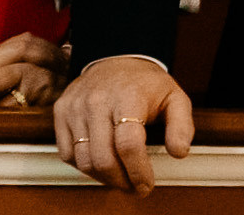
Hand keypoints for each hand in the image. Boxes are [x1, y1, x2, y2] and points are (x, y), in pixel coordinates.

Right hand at [53, 55, 190, 194]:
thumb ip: (182, 125)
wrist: (117, 57)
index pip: (129, 144)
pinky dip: (85, 166)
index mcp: (129, 96)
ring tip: (120, 176)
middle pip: (104, 158)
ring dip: (104, 178)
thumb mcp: (174, 98)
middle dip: (121, 181)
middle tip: (134, 186)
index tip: (146, 185)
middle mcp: (98, 100)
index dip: (138, 172)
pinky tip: (102, 161)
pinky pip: (68, 153)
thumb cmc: (146, 84)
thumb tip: (179, 151)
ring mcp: (76, 106)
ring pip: (84, 160)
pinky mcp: (61, 111)